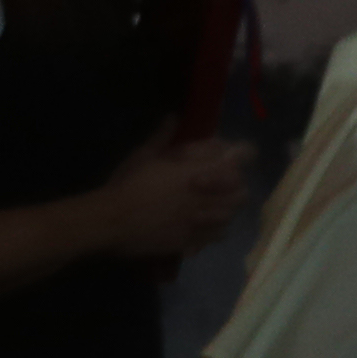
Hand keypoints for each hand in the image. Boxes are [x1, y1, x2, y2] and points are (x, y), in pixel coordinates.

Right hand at [85, 135, 253, 260]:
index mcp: (202, 170)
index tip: (231, 156)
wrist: (113, 221)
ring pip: (233, 214)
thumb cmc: (129, 184)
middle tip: (219, 184)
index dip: (242, 155)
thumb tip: (172, 117)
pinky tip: (201, 224)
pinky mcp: (194, 240)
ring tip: (210, 205)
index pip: (243, 157)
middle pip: (243, 190)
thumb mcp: (145, 155)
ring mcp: (204, 220)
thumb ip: (164, 136)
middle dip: (235, 186)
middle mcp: (210, 195)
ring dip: (226, 208)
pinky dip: (215, 229)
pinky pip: (218, 235)